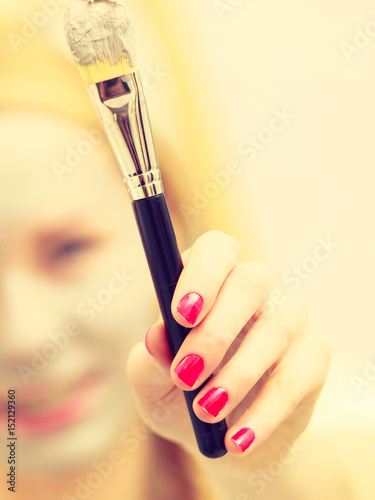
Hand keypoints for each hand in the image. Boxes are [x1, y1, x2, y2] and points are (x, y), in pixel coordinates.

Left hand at [127, 231, 330, 465]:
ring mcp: (288, 319)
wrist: (223, 438)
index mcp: (210, 283)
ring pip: (276, 329)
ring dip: (237, 375)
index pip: (216, 249)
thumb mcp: (153, 385)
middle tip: (186, 374)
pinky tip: (237, 440)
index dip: (201, 273)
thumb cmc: (181, 397)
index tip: (181, 314)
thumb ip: (149, 361)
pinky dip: (264, 411)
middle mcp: (253, 292)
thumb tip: (156, 337)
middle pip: (250, 281)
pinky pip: (296, 377)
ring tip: (205, 412)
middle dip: (216, 330)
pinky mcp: (313, 355)